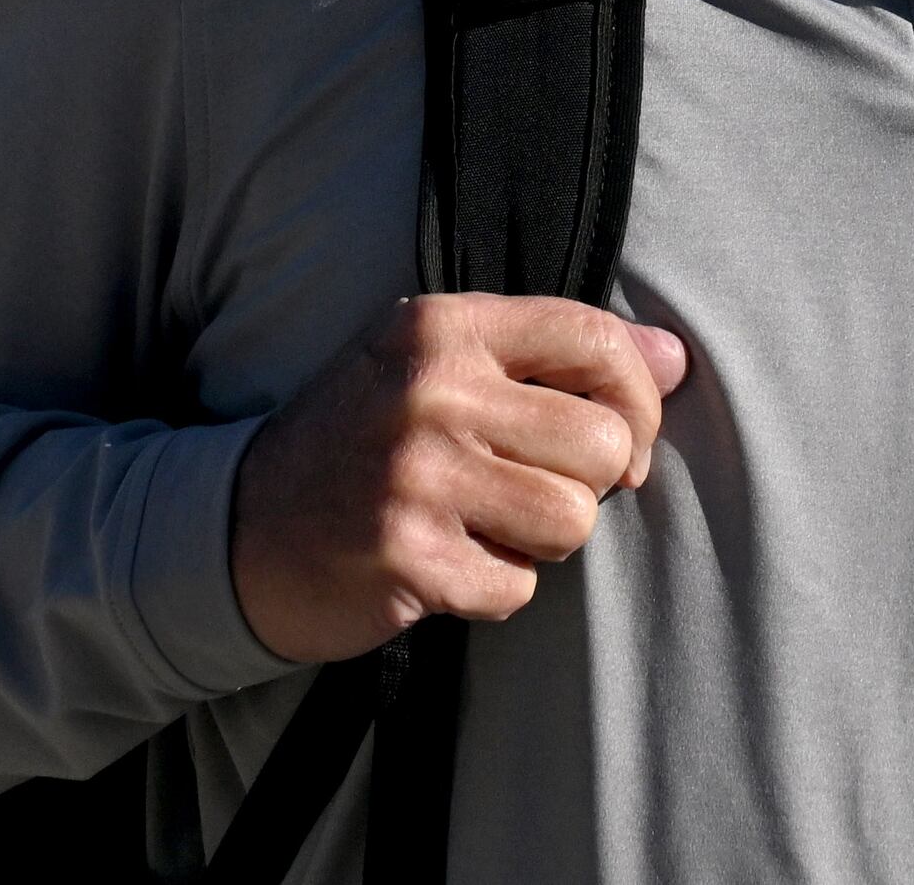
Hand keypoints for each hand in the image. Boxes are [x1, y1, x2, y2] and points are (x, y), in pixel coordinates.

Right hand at [228, 294, 690, 664]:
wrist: (237, 527)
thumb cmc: (362, 439)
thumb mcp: (440, 365)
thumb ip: (555, 355)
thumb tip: (677, 359)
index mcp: (442, 327)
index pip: (594, 340)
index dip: (638, 397)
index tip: (625, 437)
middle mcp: (430, 392)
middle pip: (602, 443)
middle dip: (591, 481)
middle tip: (539, 489)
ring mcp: (416, 477)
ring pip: (574, 519)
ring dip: (546, 539)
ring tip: (490, 525)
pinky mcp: (407, 560)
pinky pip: (520, 586)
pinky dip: (497, 587)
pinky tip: (449, 563)